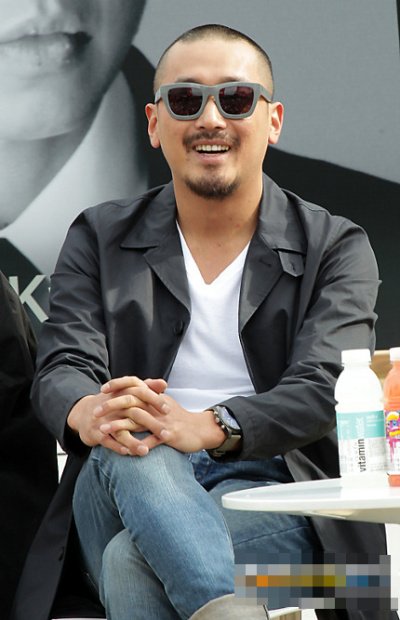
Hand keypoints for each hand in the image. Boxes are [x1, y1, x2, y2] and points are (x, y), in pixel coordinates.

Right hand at [67, 376, 169, 455]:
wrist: (85, 412)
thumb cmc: (113, 403)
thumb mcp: (127, 392)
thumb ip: (147, 387)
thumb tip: (164, 383)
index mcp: (122, 393)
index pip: (141, 393)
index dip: (155, 401)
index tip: (169, 410)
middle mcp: (114, 405)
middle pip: (134, 413)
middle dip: (151, 424)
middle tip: (166, 434)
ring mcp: (104, 418)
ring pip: (120, 430)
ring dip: (133, 442)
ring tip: (146, 451)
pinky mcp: (95, 431)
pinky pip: (107, 440)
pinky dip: (117, 446)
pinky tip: (128, 453)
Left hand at [99, 378, 226, 454]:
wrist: (201, 429)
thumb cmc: (179, 418)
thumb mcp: (164, 403)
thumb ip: (151, 395)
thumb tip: (138, 386)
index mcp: (156, 397)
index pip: (135, 384)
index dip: (118, 385)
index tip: (102, 388)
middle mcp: (158, 407)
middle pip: (131, 402)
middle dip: (111, 406)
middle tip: (94, 412)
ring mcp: (163, 421)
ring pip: (138, 421)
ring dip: (118, 426)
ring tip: (102, 430)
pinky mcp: (169, 435)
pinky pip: (151, 441)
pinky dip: (137, 446)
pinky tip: (124, 451)